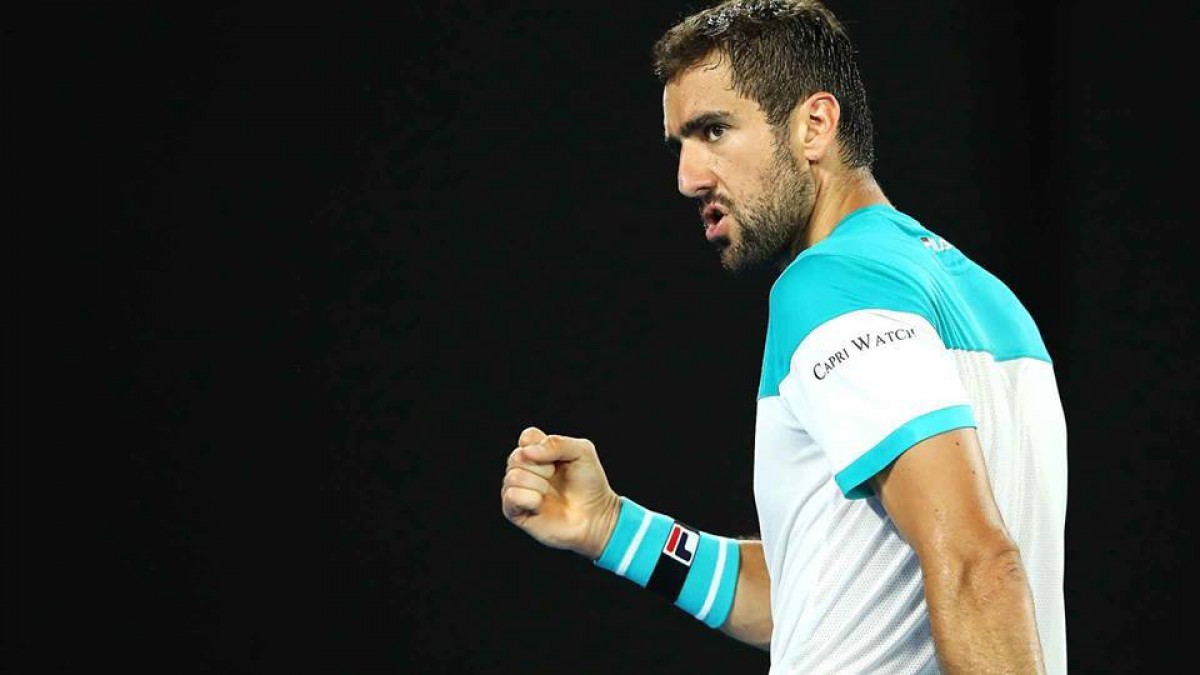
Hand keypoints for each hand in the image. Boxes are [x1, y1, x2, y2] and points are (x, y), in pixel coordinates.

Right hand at [500, 426, 620, 559]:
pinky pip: (511, 496)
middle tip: (556, 478)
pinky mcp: (514, 512)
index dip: (543, 446)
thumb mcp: (582, 452)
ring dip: (539, 485)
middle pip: (517, 456)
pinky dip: (530, 499)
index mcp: (537, 452)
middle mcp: (524, 469)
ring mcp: (518, 490)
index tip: (560, 458)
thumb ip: (557, 442)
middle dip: (542, 467)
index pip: (527, 437)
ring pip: (513, 476)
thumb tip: (528, 451)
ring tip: (550, 494)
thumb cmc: (589, 484)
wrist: (596, 516)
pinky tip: (541, 505)